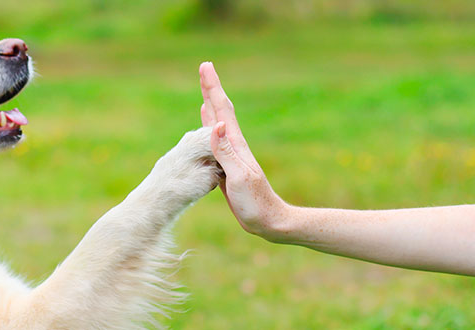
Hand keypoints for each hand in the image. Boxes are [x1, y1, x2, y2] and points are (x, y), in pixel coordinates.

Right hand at [199, 62, 289, 240]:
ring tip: (206, 92)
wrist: (269, 221)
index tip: (206, 67)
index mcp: (236, 145)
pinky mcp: (228, 166)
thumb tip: (215, 124)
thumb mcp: (239, 177)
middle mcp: (234, 145)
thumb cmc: (255, 202)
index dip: (213, 88)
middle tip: (205, 68)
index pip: (222, 110)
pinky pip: (216, 141)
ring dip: (211, 106)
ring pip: (218, 124)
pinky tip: (209, 125)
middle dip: (212, 89)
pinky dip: (210, 128)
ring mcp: (232, 155)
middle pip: (220, 111)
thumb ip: (226, 152)